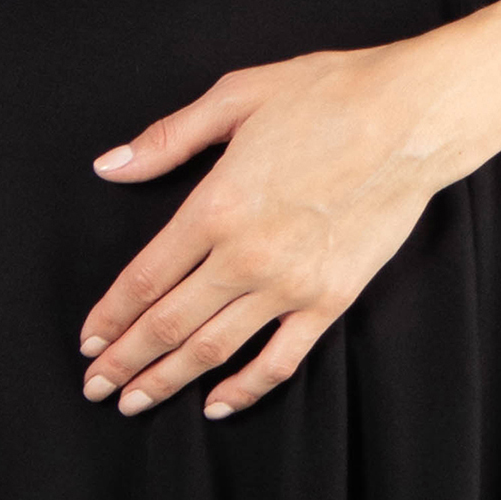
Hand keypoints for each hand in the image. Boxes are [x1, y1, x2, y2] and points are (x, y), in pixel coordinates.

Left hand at [78, 44, 467, 420]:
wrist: (412, 118)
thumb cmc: (327, 96)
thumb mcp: (236, 96)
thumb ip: (167, 138)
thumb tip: (110, 166)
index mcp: (216, 206)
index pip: (144, 278)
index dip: (110, 315)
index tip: (88, 340)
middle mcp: (246, 256)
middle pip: (168, 324)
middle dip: (124, 361)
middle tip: (93, 386)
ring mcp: (290, 286)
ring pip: (213, 349)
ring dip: (167, 380)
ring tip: (133, 401)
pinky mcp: (331, 301)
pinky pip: (279, 360)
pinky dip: (244, 389)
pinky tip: (217, 404)